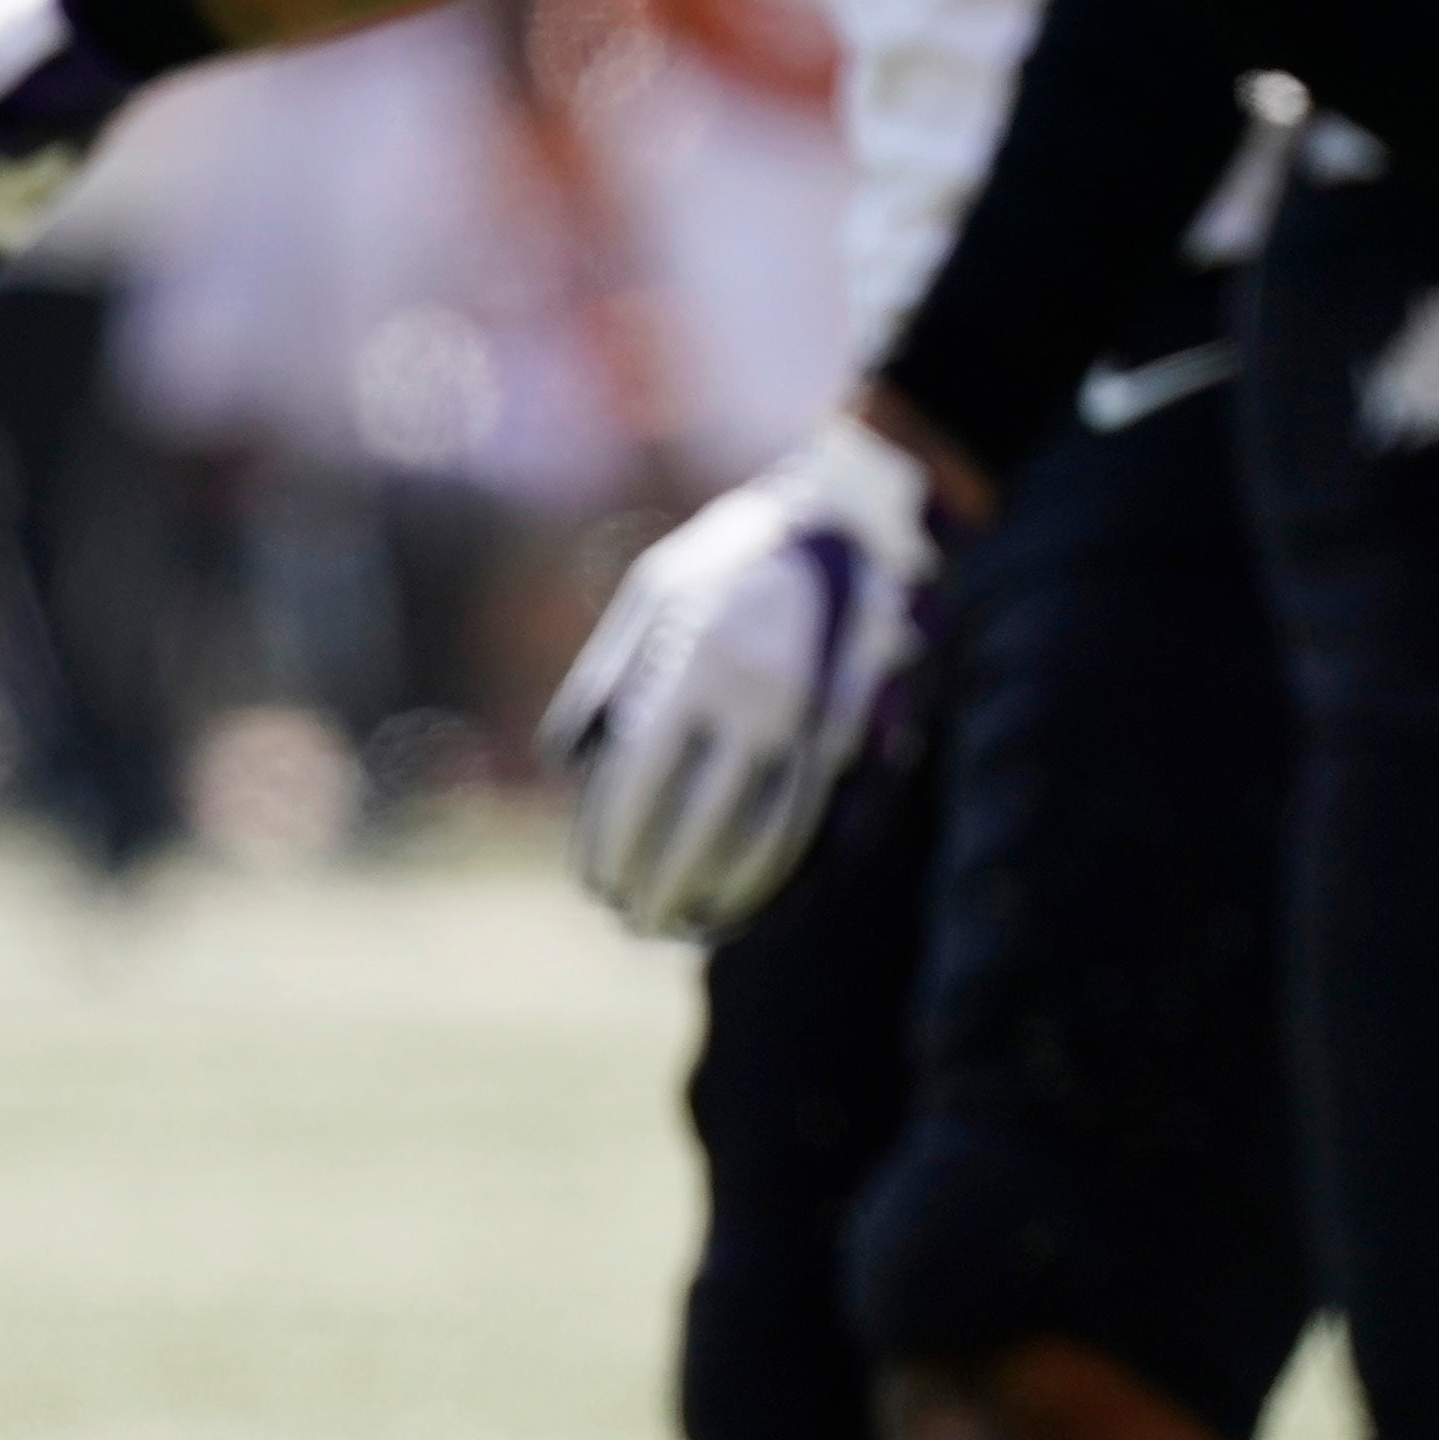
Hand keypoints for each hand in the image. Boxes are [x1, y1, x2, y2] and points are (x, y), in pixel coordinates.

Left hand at [548, 413, 941, 942]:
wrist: (869, 515)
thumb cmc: (740, 553)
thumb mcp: (653, 594)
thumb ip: (605, 679)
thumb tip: (569, 768)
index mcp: (695, 669)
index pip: (640, 788)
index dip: (615, 847)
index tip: (597, 886)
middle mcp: (758, 704)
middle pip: (700, 826)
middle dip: (663, 883)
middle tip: (634, 918)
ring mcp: (820, 722)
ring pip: (769, 835)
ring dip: (727, 891)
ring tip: (691, 923)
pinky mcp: (869, 731)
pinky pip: (827, 820)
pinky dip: (791, 871)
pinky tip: (763, 901)